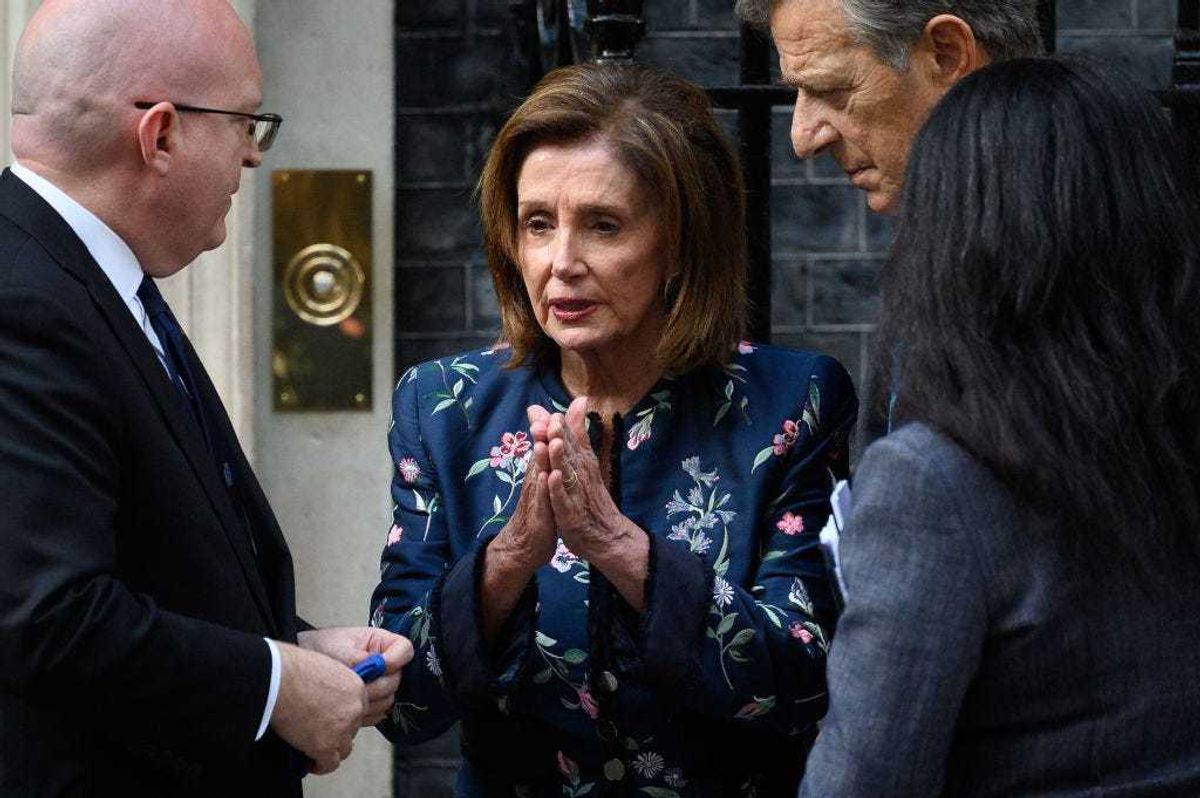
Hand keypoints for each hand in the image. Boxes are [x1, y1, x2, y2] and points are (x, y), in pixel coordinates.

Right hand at [270, 642, 366, 773]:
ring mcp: (342, 729)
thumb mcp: (326, 667)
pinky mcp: (324, 745)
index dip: (345, 715)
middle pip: (353, 728)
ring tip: (316, 749)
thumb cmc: (294, 669)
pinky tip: (311, 762)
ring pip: (344, 748)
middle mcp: (354, 709)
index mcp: (356, 687)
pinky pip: (329, 764)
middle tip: (321, 732)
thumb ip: (334, 683)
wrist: (278, 680)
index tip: (334, 720)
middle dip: (338, 731)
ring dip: (331, 749)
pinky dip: (320, 766)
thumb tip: (327, 694)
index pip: (359, 708)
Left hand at [298, 627, 412, 725]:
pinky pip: (378, 712)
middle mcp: (386, 664)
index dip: (397, 660)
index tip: (381, 666)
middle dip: (378, 686)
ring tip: (350, 699)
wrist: (306, 664)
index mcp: (382, 643)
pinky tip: (351, 709)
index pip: (404, 650)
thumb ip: (359, 658)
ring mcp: (380, 683)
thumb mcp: (339, 648)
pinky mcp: (372, 701)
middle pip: (397, 679)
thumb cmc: (322, 648)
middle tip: (358, 688)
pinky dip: (366, 714)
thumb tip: (375, 667)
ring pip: (389, 698)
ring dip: (371, 702)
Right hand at [488, 405, 557, 575]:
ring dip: (540, 458)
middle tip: (543, 416)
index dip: (547, 430)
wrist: (526, 545)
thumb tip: (547, 439)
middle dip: (542, 437)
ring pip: (538, 474)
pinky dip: (543, 488)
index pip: (543, 447)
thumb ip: (545, 460)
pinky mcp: (539, 515)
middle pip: (538, 455)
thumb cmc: (539, 511)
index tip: (552, 409)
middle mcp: (535, 481)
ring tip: (544, 441)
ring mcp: (536, 498)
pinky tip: (545, 477)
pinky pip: (541, 499)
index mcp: (540, 472)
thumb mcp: (544, 483)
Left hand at [545, 397, 622, 562]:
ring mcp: (576, 494)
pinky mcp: (571, 513)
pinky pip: (563, 500)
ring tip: (554, 442)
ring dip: (560, 458)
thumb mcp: (585, 461)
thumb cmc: (591, 496)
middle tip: (552, 419)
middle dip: (559, 436)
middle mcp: (580, 474)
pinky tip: (553, 478)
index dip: (560, 426)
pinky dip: (559, 488)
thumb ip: (579, 432)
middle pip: (569, 453)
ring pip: (567, 473)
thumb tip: (579, 400)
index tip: (551, 411)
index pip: (571, 440)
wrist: (607, 535)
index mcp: (582, 461)